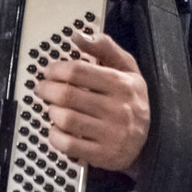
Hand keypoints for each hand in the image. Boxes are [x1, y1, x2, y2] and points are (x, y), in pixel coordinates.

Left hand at [36, 29, 149, 172]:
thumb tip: (78, 36)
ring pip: (66, 119)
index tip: (49, 71)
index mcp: (122, 84)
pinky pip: (68, 144)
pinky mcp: (102, 154)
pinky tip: (57, 128)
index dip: (56, 69)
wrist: (149, 141)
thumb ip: (104, 47)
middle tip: (42, 88)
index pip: (79, 72)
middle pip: (67, 95)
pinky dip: (55, 135)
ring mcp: (110, 134)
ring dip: (51, 111)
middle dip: (47, 89)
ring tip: (52, 107)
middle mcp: (117, 109)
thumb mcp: (127, 68)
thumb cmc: (131, 100)